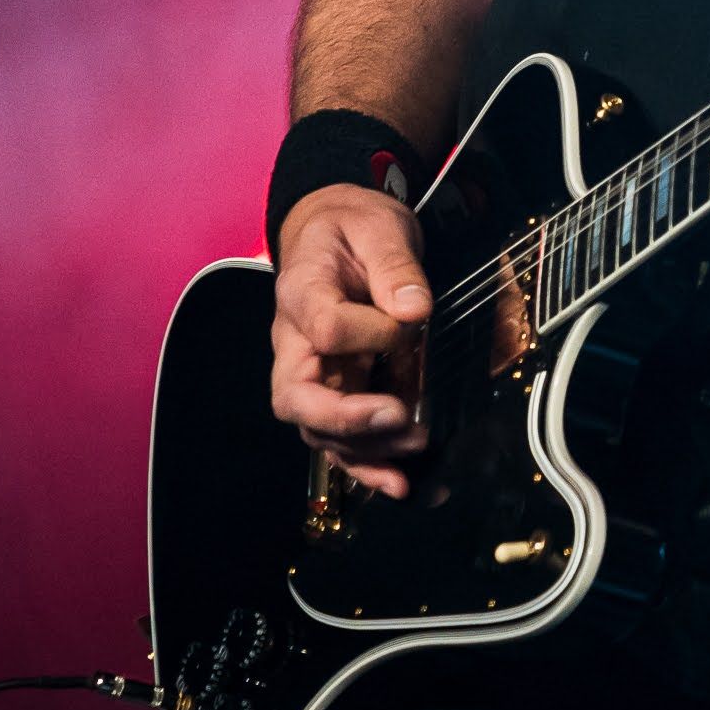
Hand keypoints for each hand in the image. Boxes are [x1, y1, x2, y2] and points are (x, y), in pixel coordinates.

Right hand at [268, 182, 434, 499]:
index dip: (370, 332)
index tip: (410, 318)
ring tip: (414, 450)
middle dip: (344, 419)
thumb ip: (394, 264)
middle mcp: (295, 343)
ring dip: (365, 449)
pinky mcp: (336, 393)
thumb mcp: (377, 226)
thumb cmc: (353, 227)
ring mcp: (313, 374)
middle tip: (397, 418)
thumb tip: (414, 310)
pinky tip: (401, 484)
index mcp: (301, 292)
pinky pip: (342, 439)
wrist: (336, 231)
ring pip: (320, 431)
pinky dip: (368, 466)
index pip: (324, 327)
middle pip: (296, 399)